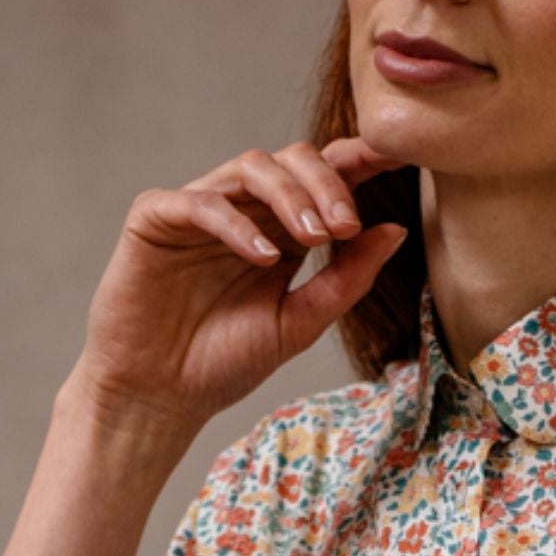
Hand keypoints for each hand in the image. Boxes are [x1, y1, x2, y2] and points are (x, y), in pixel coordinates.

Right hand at [71, 134, 407, 439]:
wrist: (159, 397)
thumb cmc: (224, 362)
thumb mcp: (300, 323)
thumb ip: (346, 279)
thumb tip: (395, 230)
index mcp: (281, 229)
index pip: (324, 178)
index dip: (361, 161)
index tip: (400, 159)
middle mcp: (243, 209)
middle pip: (293, 159)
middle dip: (328, 184)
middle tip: (347, 226)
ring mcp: (198, 209)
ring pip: (250, 167)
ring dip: (290, 195)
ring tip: (315, 237)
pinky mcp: (155, 219)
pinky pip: (200, 202)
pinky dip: (236, 223)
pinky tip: (264, 256)